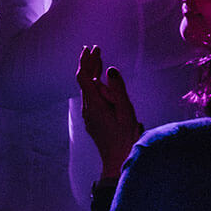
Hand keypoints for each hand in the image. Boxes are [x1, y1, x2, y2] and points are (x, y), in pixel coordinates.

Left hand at [78, 44, 141, 184]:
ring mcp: (89, 115)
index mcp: (94, 105)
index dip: (87, 61)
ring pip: (87, 89)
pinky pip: (91, 97)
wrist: (118, 161)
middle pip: (84, 81)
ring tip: (97, 60)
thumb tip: (110, 70)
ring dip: (92, 73)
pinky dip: (94, 85)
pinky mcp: (93, 120)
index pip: (85, 77)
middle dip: (89, 64)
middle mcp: (88, 109)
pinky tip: (100, 82)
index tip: (92, 49)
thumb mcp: (126, 112)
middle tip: (94, 49)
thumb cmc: (125, 138)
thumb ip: (118, 90)